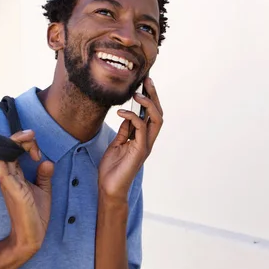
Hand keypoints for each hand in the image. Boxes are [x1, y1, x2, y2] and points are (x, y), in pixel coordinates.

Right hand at [0, 130, 53, 255]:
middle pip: (7, 148)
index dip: (26, 143)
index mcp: (15, 175)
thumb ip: (44, 175)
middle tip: (33, 137)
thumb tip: (47, 161)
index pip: (14, 150)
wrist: (33, 236)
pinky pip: (3, 170)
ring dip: (15, 142)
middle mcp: (9, 176)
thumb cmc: (36, 214)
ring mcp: (8, 182)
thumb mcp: (43, 190)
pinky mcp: (12, 189)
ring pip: (4, 154)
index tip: (39, 153)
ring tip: (29, 137)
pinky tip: (14, 149)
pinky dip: (5, 157)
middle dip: (20, 136)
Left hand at [98, 77, 163, 201]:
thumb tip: (127, 115)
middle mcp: (148, 141)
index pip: (152, 115)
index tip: (144, 83)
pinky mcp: (140, 150)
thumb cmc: (112, 169)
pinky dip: (132, 116)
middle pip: (158, 113)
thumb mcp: (117, 144)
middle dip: (154, 96)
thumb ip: (125, 131)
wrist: (110, 188)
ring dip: (148, 104)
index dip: (150, 98)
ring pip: (157, 119)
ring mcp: (146, 145)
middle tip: (146, 80)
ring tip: (138, 94)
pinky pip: (141, 128)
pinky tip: (121, 112)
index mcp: (143, 138)